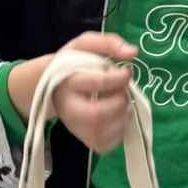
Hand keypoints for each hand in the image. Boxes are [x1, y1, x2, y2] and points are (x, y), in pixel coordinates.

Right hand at [8, 33, 137, 153]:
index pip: (96, 83)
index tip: (126, 71)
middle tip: (123, 90)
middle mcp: (69, 109)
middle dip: (120, 101)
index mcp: (68, 82)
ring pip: (103, 132)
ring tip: (121, 102)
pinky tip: (118, 116)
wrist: (54, 85)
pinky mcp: (86, 140)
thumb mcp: (87, 44)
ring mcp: (76, 128)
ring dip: (122, 116)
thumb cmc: (74, 63)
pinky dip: (120, 131)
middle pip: (97, 114)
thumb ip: (109, 43)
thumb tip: (133, 53)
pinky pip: (106, 144)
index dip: (118, 78)